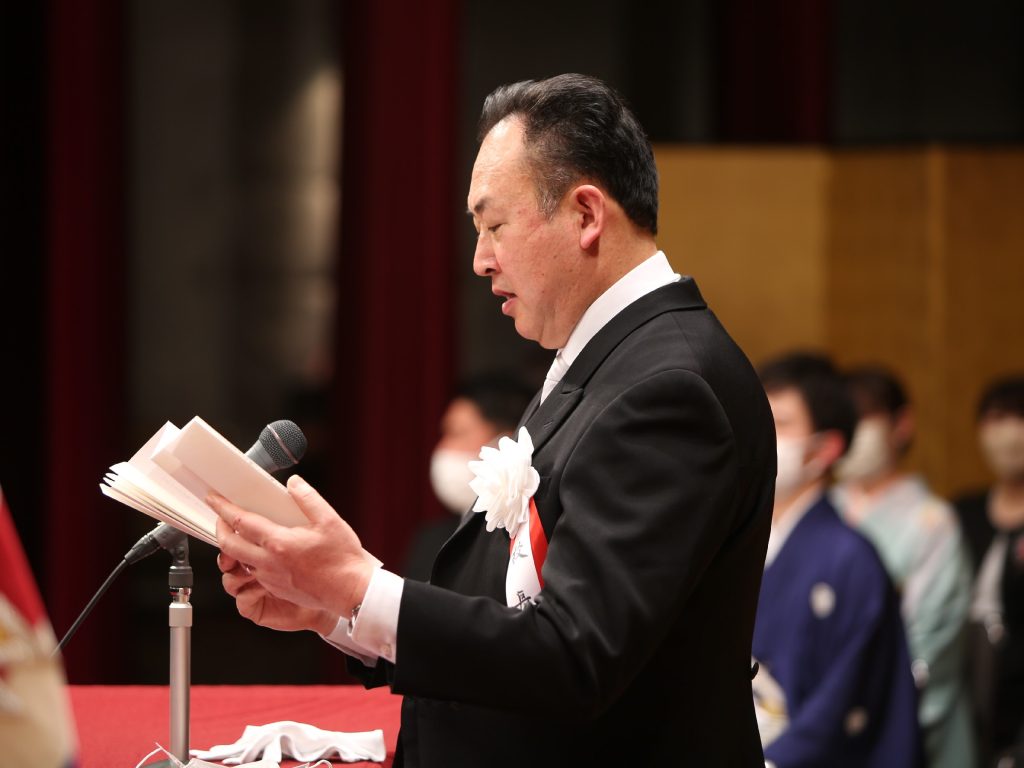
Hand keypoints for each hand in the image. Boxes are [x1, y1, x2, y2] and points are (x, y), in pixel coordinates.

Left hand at [211, 475, 374, 620]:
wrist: (350, 591)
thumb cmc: (342, 559)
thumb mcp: (329, 520)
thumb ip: (307, 498)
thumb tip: (293, 483)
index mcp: (278, 543)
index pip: (241, 522)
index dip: (223, 508)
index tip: (214, 498)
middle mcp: (268, 562)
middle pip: (228, 545)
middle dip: (219, 528)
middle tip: (219, 516)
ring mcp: (270, 578)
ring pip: (239, 560)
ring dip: (233, 545)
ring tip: (240, 532)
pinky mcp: (276, 588)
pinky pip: (254, 572)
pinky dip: (250, 558)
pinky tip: (262, 551)